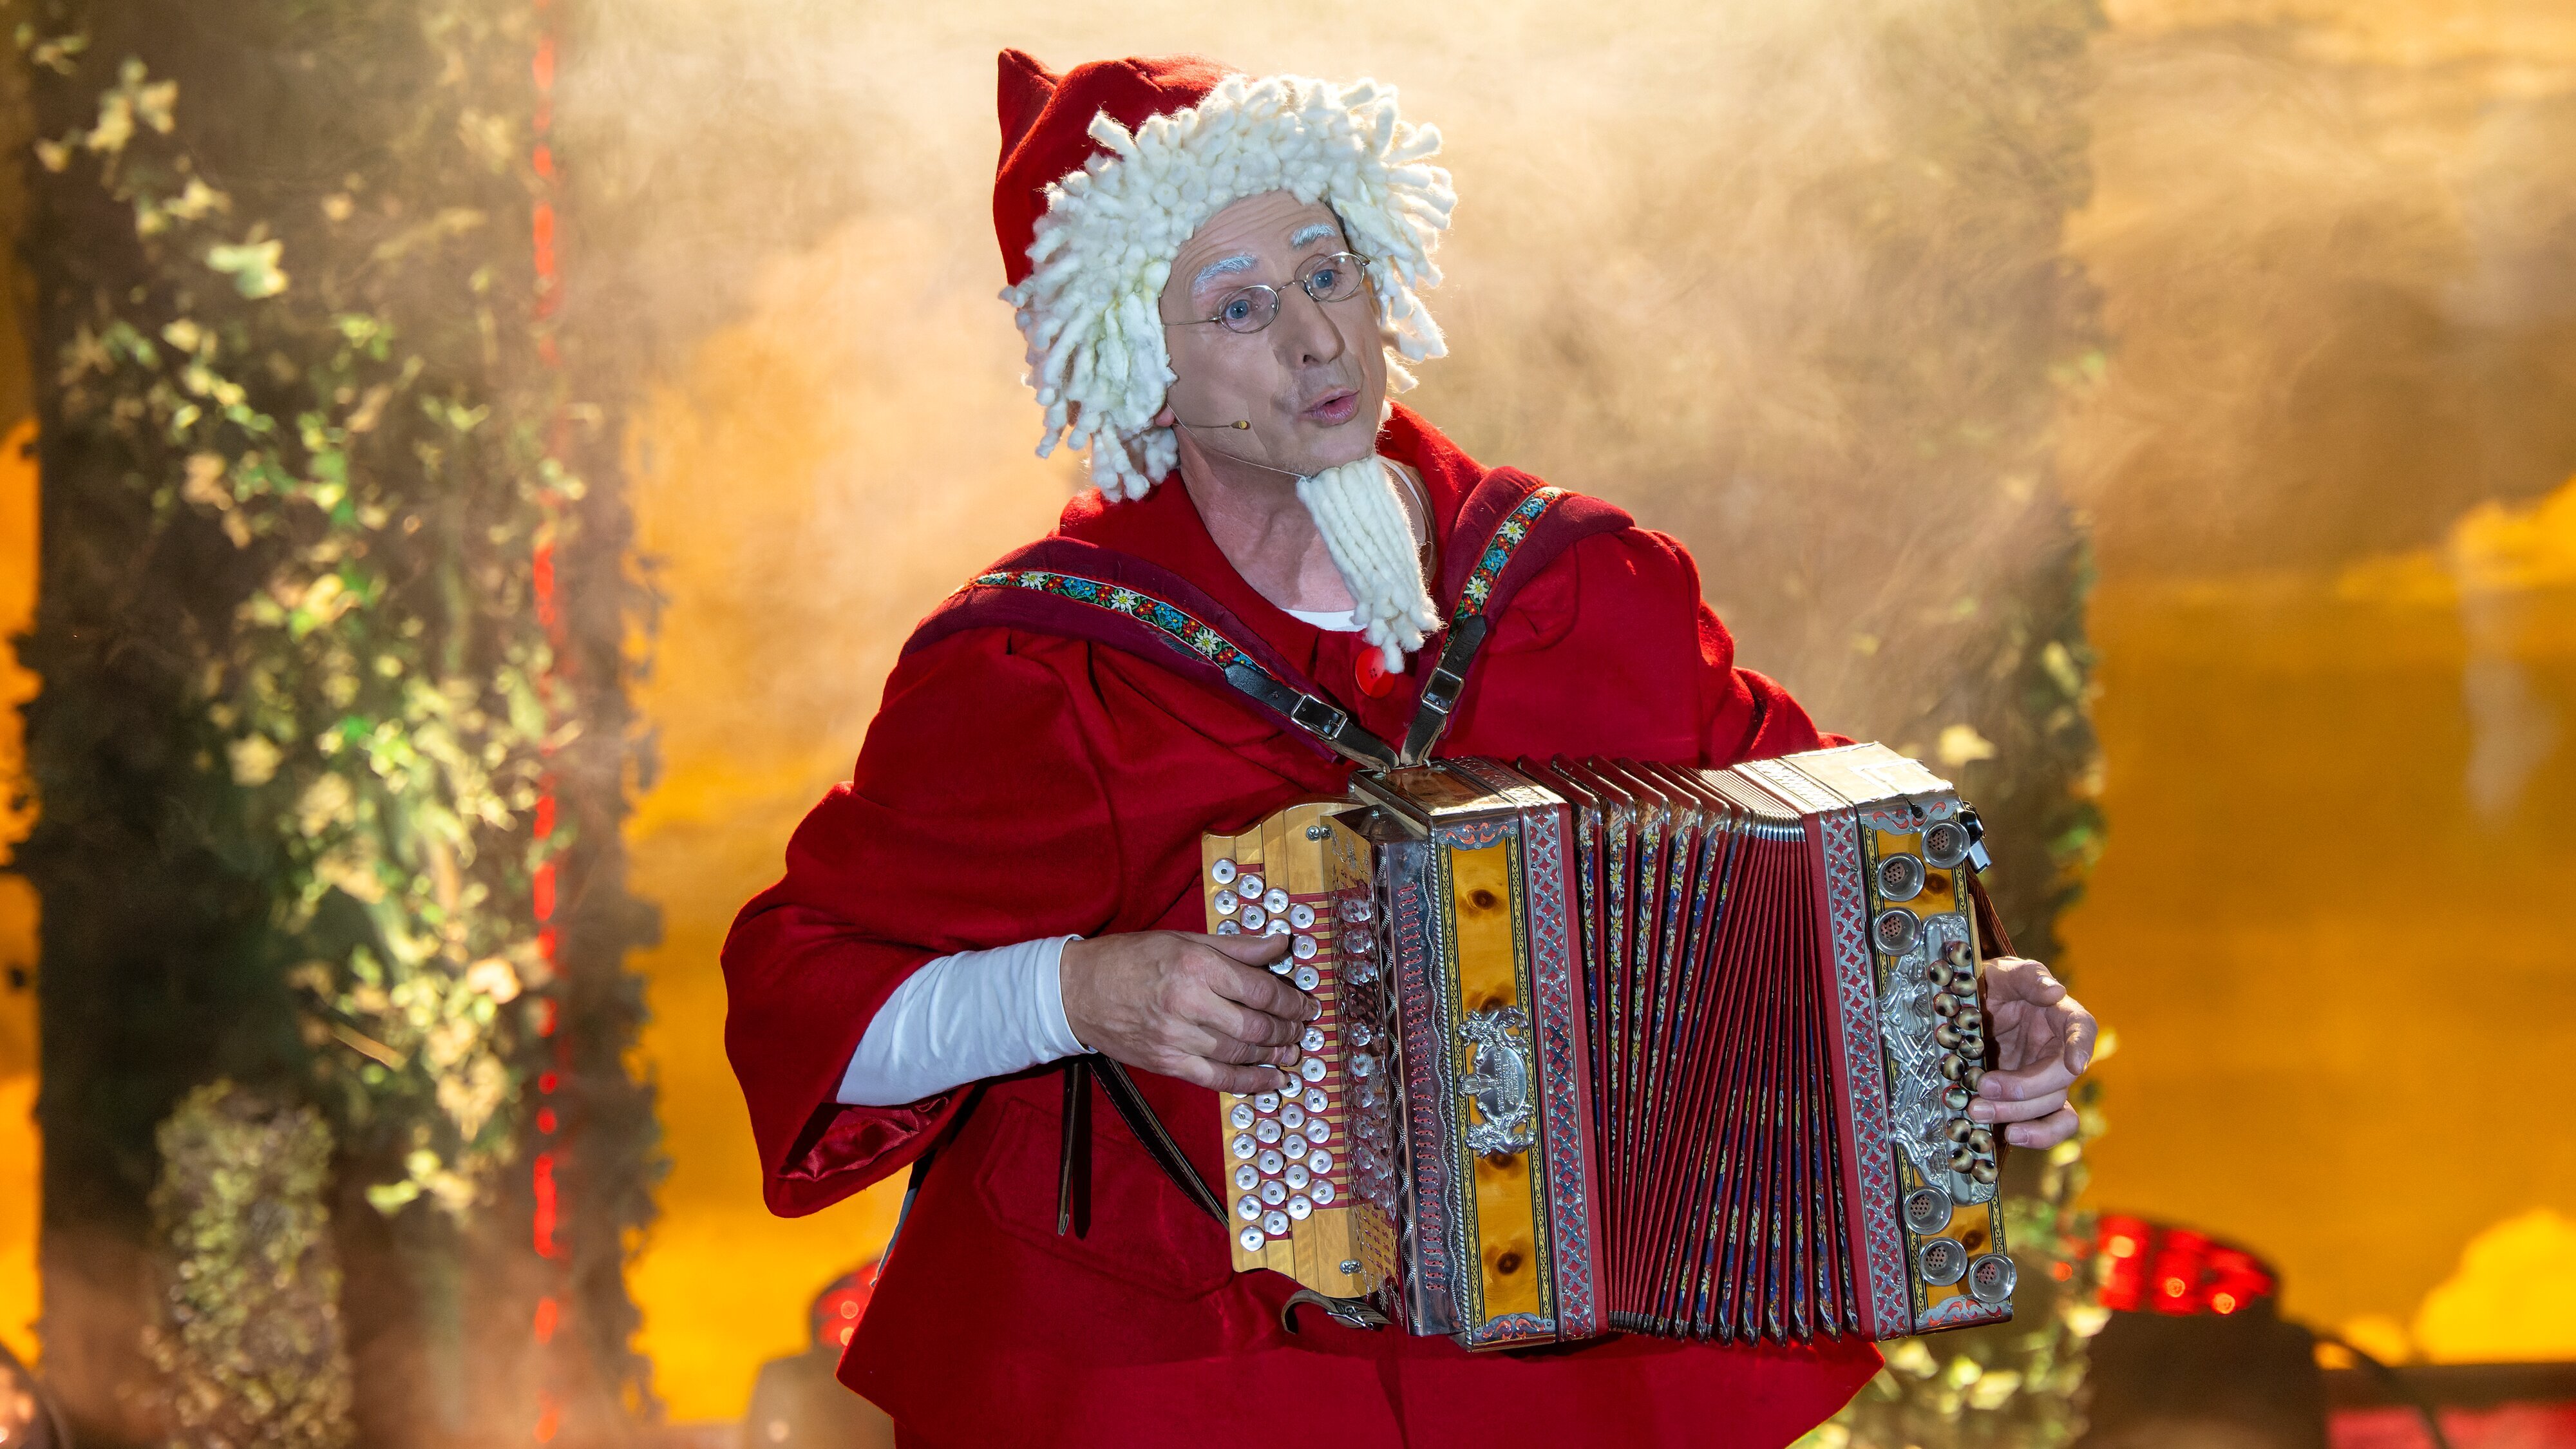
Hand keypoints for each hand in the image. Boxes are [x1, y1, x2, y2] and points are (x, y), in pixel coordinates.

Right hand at [1060, 931, 1317, 1093]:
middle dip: (1287, 1030)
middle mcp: (1189, 1002)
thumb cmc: (1131, 958)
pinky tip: (1272, 1081)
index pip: (1259, 989)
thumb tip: (1282, 941)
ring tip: (1291, 1051)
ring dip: (1273, 1055)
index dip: (1291, 1000)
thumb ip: (1237, 946)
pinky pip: (1218, 1078)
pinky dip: (1250, 1083)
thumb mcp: (1185, 940)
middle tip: (1302, 1029)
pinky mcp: (1168, 1063)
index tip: (1306, 1004)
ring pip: (1240, 1053)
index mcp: (1196, 965)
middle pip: (1255, 1025)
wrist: (1077, 991)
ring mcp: (1177, 1037)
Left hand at [1968, 956, 2097, 1148]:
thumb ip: (2028, 977)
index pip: (2083, 1029)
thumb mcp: (2002, 972)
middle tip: (1984, 1086)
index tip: (2074, 1064)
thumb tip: (2056, 991)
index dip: (2082, 1047)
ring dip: (2018, 1113)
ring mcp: (2045, 1078)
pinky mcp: (2030, 1100)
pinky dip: (2034, 1135)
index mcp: (2059, 1016)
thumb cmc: (1989, 984)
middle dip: (2024, 1087)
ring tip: (1978, 1111)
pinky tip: (2007, 1135)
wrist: (1963, 1010)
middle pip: (2061, 1078)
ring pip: (2050, 1106)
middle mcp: (2059, 1051)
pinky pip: (2045, 1125)